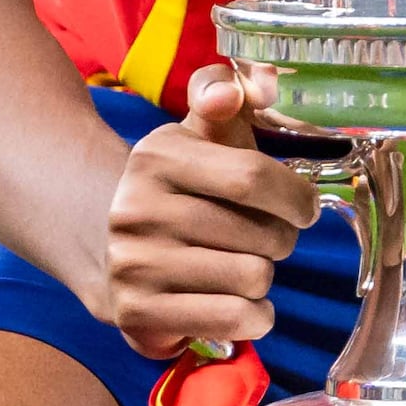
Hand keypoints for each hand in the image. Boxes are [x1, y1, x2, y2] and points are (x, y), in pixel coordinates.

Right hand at [101, 64, 317, 360]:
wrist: (100, 241)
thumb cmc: (176, 186)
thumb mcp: (195, 134)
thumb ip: (223, 94)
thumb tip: (247, 86)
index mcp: (158, 157)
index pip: (251, 177)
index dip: (295, 197)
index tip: (305, 208)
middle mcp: (138, 210)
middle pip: (262, 237)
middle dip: (280, 239)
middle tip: (265, 238)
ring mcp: (135, 265)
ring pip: (254, 279)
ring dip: (263, 277)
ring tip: (242, 265)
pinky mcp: (138, 313)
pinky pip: (234, 320)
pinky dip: (253, 316)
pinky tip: (241, 302)